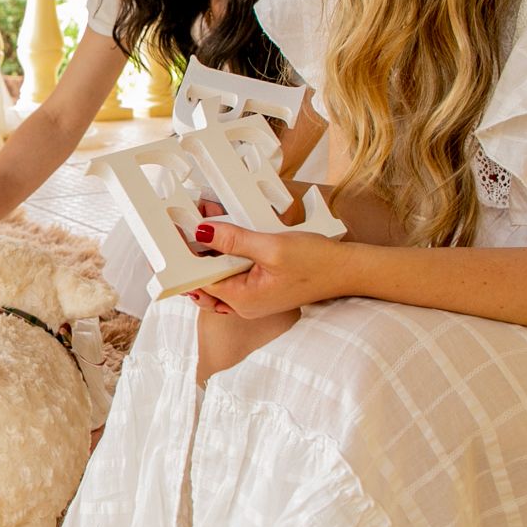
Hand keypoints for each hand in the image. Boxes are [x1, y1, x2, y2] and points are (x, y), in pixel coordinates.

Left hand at [189, 222, 351, 318]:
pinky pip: (235, 274)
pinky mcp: (261, 290)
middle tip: (193, 221)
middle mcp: (243, 305)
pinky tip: (230, 235)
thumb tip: (203, 232)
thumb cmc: (317, 262)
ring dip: (213, 250)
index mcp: (242, 300)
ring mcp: (252, 299)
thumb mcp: (272, 246)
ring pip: (220, 275)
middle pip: (205, 279)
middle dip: (197, 250)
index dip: (186, 255)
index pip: (199, 279)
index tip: (178, 233)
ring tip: (210, 222)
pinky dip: (229, 255)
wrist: (348, 270)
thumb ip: (235, 240)